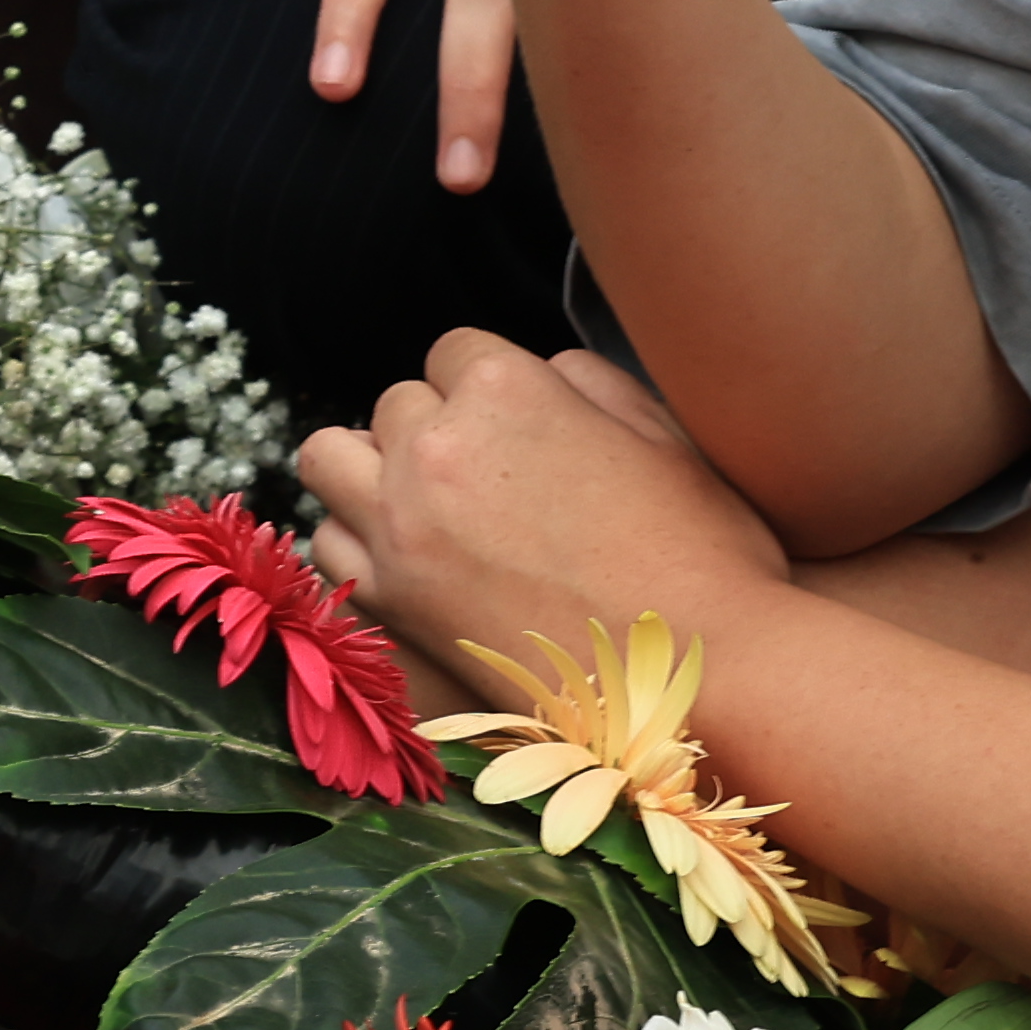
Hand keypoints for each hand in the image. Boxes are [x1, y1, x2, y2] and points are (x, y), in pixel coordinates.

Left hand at [297, 332, 791, 694]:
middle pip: (395, 404)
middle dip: (434, 429)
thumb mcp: (661, 434)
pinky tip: (407, 561)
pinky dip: (357, 543)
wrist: (695, 678)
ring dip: (370, 471)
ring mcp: (401, 525)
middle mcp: (437, 446)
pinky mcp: (389, 599)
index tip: (515, 429)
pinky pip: (329, 544)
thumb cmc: (701, 554)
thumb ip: (587, 382)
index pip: (454, 351)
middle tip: (485, 480)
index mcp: (508, 389)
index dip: (488, 389)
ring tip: (422, 507)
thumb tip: (543, 374)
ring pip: (330, 460)